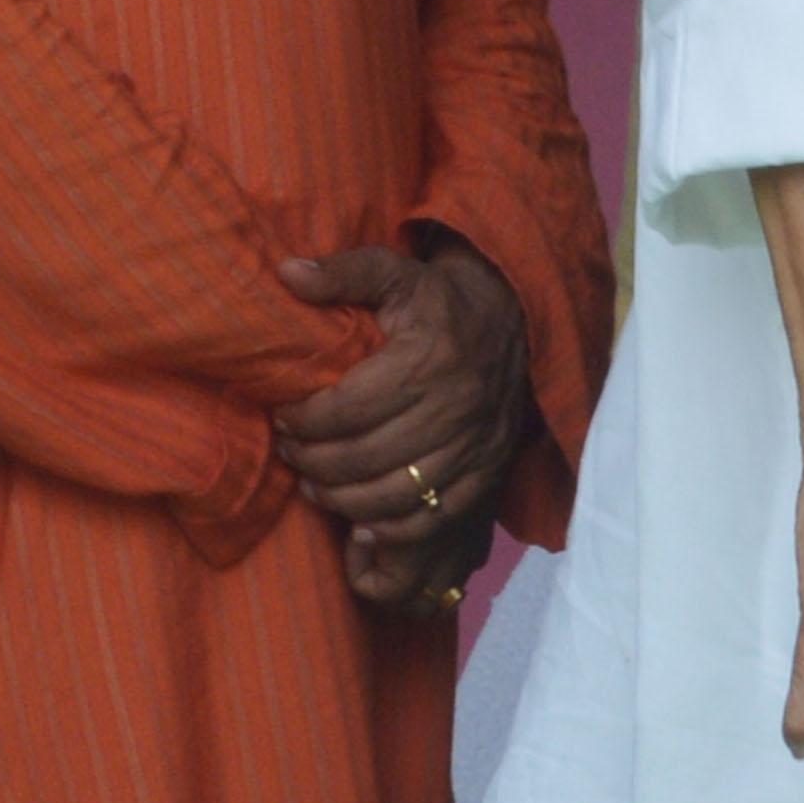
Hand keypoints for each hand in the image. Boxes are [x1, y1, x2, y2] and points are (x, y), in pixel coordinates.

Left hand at [274, 245, 533, 611]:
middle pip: (364, 458)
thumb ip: (345, 271)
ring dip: (342, 498)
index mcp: (429, 359)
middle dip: (313, 462)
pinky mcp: (486, 474)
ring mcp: (474, 447)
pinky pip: (430, 519)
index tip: (284, 418)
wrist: (519, 318)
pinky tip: (359, 521)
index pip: (348, 409)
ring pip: (392, 496)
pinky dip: (390, 530)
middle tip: (291, 452)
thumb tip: (287, 272)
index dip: (304, 422)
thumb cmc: (444, 300)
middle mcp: (455, 407)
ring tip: (315, 483)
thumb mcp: (398, 272)